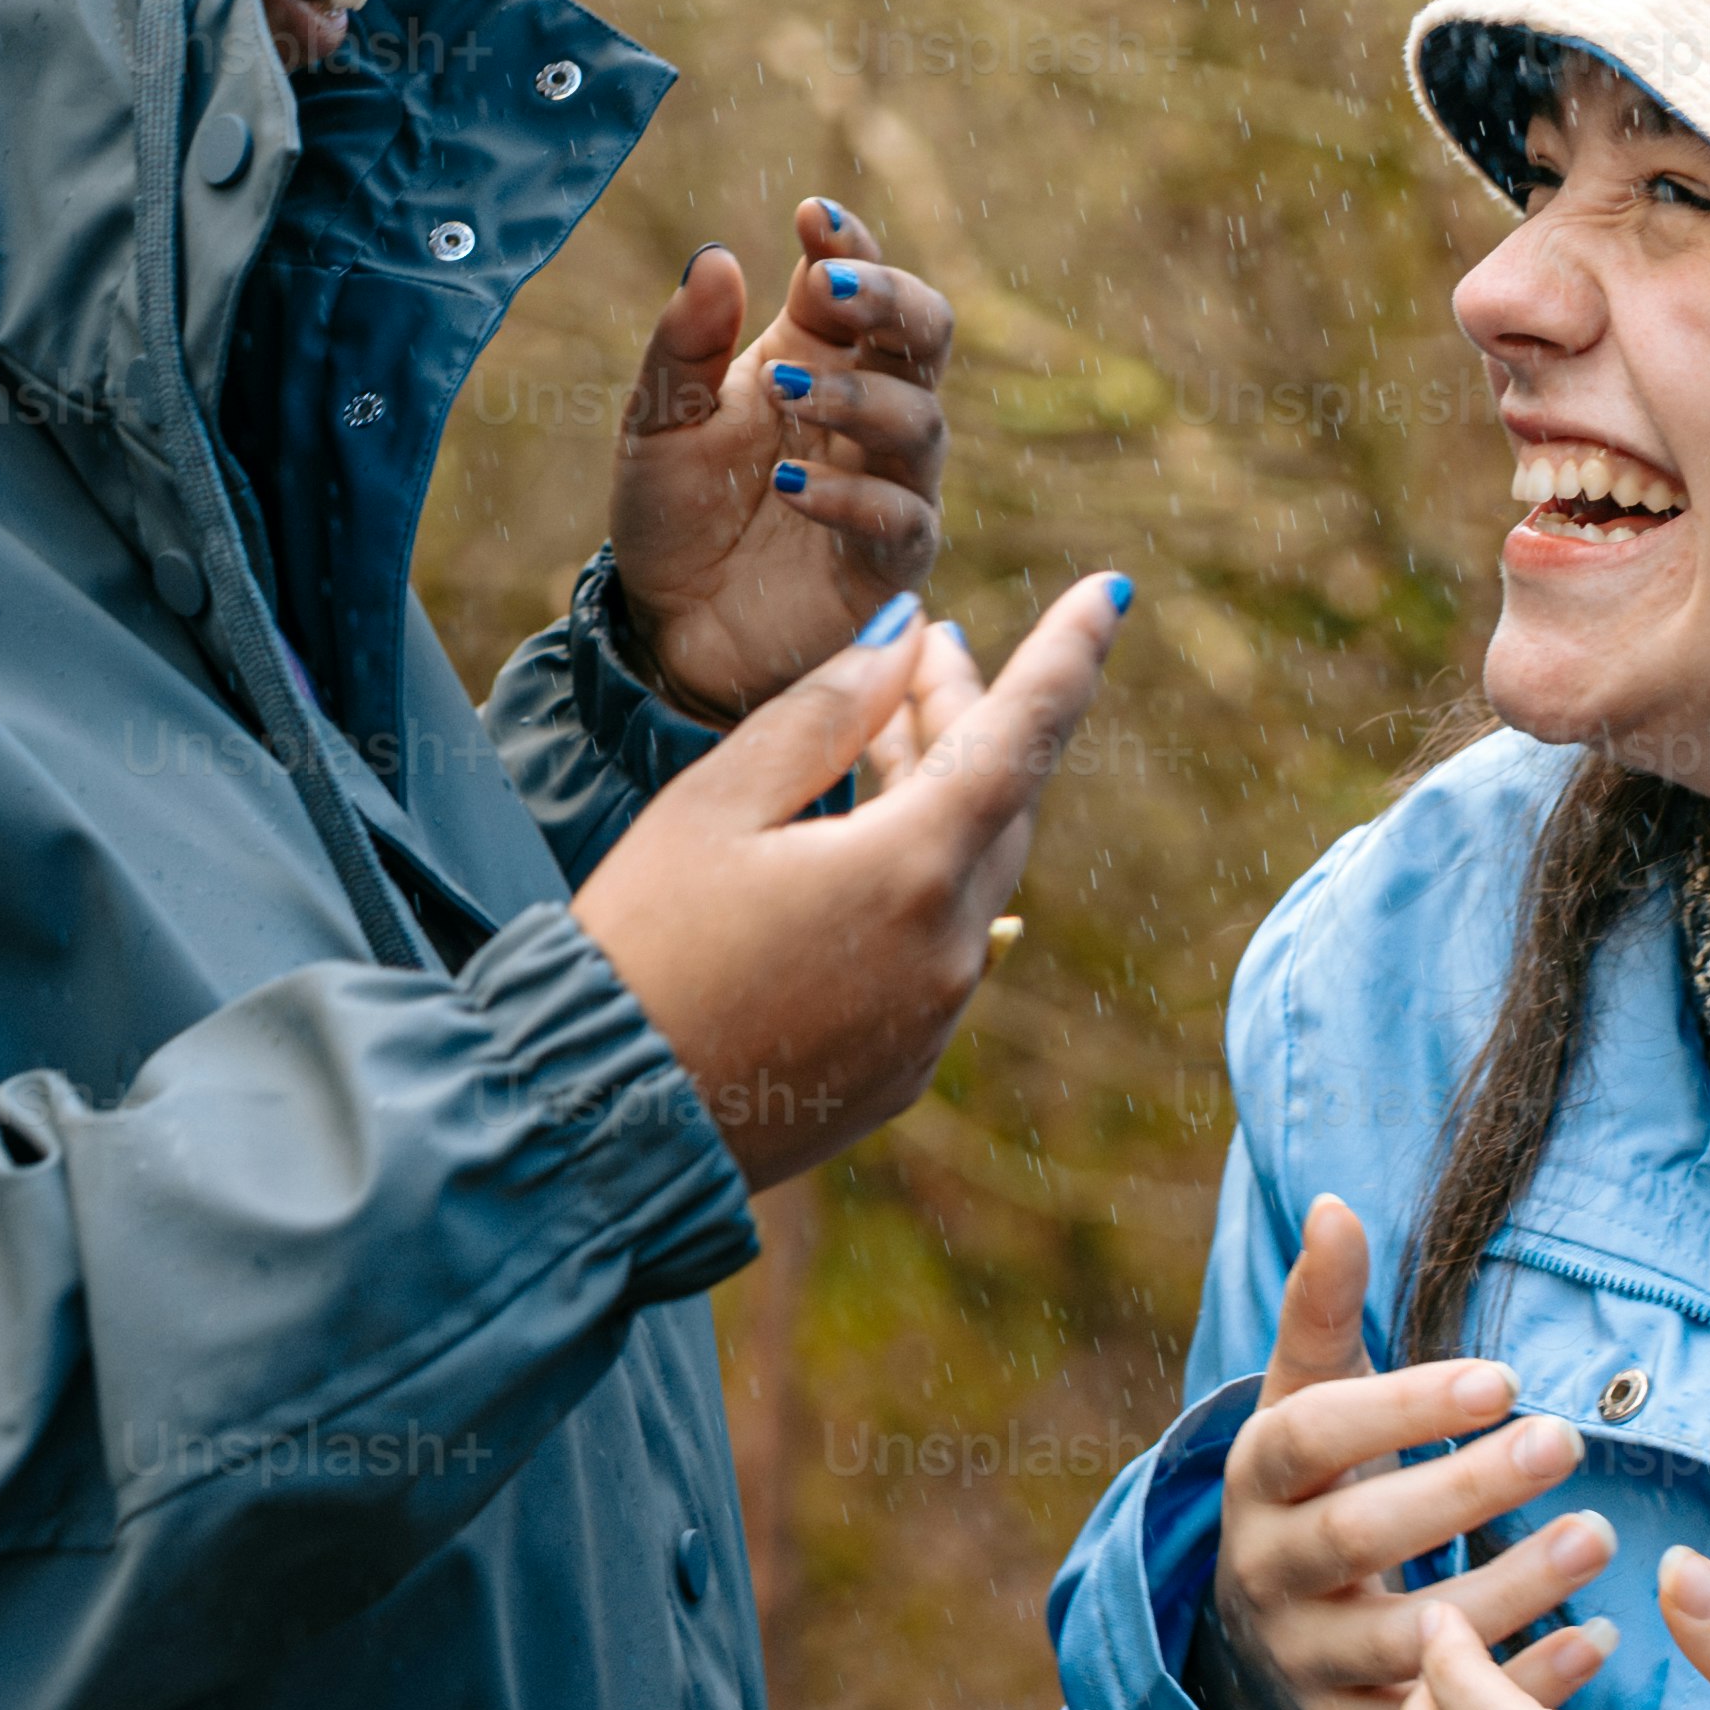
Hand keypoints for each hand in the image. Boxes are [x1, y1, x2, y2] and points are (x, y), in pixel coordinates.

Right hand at [575, 570, 1123, 1185]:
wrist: (597, 1119)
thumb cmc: (641, 948)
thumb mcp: (714, 806)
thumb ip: (822, 715)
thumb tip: (901, 642)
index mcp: (911, 872)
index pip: (1024, 735)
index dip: (1071, 653)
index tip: (1112, 590)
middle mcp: (948, 952)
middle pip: (999, 803)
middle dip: (970, 716)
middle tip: (925, 652)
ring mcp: (933, 1021)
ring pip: (969, 878)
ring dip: (939, 798)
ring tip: (885, 732)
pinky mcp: (904, 1070)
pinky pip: (937, 952)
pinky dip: (916, 884)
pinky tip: (862, 852)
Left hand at [604, 200, 952, 716]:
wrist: (669, 632)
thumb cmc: (674, 516)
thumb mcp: (655, 423)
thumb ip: (682, 345)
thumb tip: (717, 257)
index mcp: (815, 357)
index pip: (858, 282)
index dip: (850, 245)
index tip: (812, 216)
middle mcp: (865, 412)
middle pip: (925, 334)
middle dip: (889, 298)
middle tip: (830, 288)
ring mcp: (887, 485)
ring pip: (921, 420)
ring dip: (857, 396)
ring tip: (783, 390)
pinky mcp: (890, 564)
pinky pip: (903, 520)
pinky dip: (854, 497)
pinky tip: (790, 487)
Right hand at [1195, 1196, 1616, 1709]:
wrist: (1258, 1626)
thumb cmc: (1311, 1483)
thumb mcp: (1305, 1395)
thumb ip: (1322, 1307)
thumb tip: (1334, 1205)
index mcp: (1255, 1478)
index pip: (1316, 1437)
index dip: (1403, 1408)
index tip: (1503, 1377)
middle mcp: (1267, 1572)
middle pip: (1362, 1537)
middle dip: (1468, 1491)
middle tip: (1567, 1440)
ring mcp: (1307, 1659)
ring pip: (1406, 1640)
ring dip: (1509, 1593)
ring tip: (1598, 1536)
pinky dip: (1521, 1687)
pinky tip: (1599, 1643)